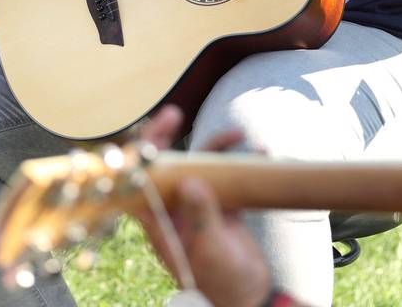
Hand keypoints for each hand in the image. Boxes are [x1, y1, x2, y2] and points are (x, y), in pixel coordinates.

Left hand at [138, 107, 271, 306]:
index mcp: (160, 224)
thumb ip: (201, 215)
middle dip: (174, 139)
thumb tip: (189, 180)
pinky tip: (261, 156)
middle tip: (176, 113)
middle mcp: (175, 211)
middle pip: (169, 166)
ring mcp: (198, 207)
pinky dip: (242, 163)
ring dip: (217, 148)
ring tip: (240, 135)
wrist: (250, 297)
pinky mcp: (221, 207)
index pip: (140, 182)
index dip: (140, 154)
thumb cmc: (223, 282)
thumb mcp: (210, 249)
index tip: (148, 131)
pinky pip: (228, 177)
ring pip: (201, 167)